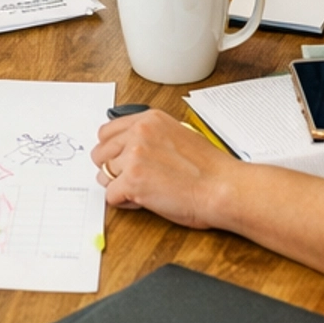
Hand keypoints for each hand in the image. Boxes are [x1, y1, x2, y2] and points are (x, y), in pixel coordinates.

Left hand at [91, 110, 239, 228]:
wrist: (222, 188)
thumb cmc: (209, 169)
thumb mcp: (178, 135)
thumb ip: (152, 137)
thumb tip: (132, 147)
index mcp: (150, 120)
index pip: (108, 131)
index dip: (111, 150)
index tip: (118, 159)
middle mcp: (139, 133)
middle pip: (100, 152)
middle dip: (111, 168)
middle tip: (128, 179)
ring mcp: (134, 156)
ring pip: (103, 174)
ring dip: (117, 185)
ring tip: (140, 191)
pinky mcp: (132, 181)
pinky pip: (110, 195)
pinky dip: (123, 202)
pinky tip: (142, 202)